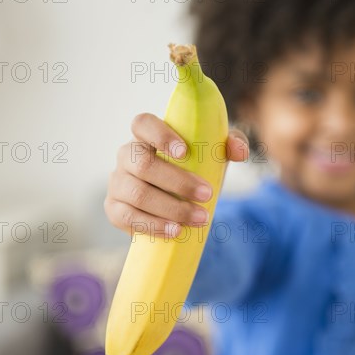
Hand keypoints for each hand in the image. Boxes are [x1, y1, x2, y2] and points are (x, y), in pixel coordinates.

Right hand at [104, 112, 248, 237]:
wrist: (175, 202)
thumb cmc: (193, 169)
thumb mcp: (213, 154)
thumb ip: (229, 145)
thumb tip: (239, 151)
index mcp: (146, 135)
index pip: (142, 123)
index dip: (160, 135)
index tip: (184, 152)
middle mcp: (127, 155)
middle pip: (143, 164)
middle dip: (178, 181)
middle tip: (208, 194)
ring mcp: (118, 182)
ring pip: (138, 193)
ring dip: (171, 208)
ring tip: (199, 218)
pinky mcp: (114, 209)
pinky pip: (128, 218)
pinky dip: (154, 225)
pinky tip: (176, 231)